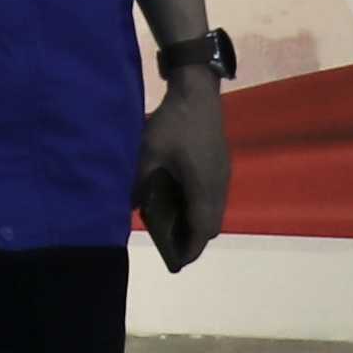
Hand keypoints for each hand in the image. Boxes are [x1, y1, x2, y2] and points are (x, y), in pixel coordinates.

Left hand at [137, 75, 232, 270]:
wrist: (198, 92)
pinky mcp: (222, 165)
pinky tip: (179, 197)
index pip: (203, 229)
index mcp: (203, 187)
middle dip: (193, 238)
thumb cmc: (174, 123)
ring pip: (216, 210)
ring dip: (198, 220)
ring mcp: (223, 175)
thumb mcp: (148, 153)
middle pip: (212, 225)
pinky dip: (200, 205)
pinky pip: (215, 196)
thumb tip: (129, 207)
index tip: (176, 261)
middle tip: (169, 241)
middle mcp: (219, 185)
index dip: (190, 249)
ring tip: (172, 222)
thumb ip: (139, 183)